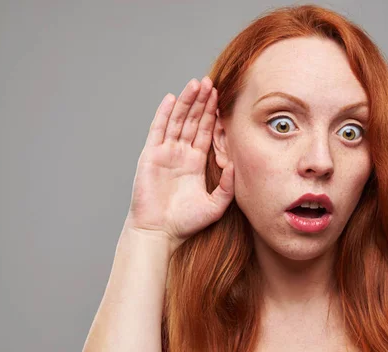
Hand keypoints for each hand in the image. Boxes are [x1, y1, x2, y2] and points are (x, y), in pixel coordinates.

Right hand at [124, 76, 233, 246]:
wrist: (160, 232)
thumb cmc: (186, 223)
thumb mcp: (216, 204)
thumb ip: (228, 185)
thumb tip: (236, 164)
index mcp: (195, 163)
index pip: (205, 132)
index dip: (212, 115)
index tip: (221, 98)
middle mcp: (180, 155)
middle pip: (192, 121)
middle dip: (201, 102)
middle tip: (210, 82)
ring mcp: (165, 153)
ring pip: (177, 121)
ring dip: (187, 102)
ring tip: (196, 84)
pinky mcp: (151, 155)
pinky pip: (158, 130)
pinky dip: (164, 114)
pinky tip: (172, 98)